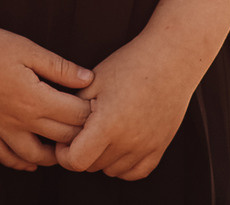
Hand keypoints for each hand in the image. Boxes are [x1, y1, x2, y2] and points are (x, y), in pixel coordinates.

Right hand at [0, 22, 94, 169]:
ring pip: (35, 157)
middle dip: (80, 134)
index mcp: (35, 99)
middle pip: (61, 138)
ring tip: (65, 146)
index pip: (75, 116)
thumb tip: (88, 79)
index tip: (100, 105)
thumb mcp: (28, 49)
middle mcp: (20, 121)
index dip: (92, 112)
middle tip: (91, 127)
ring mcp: (0, 129)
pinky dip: (20, 163)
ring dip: (54, 156)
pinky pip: (5, 157)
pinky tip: (30, 162)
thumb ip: (60, 67)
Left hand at [55, 30, 200, 179]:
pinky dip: (123, 165)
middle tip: (81, 131)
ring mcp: (146, 146)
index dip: (63, 154)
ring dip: (101, 158)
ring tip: (101, 134)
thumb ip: (73, 108)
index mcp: (108, 124)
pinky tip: (118, 146)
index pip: (76, 161)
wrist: (170, 58)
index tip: (63, 140)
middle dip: (81, 152)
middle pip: (92, 166)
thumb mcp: (93, 81)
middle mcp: (128, 141)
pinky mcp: (160, 147)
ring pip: (112, 170)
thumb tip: (59, 128)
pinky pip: (135, 172)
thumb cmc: (130, 64)